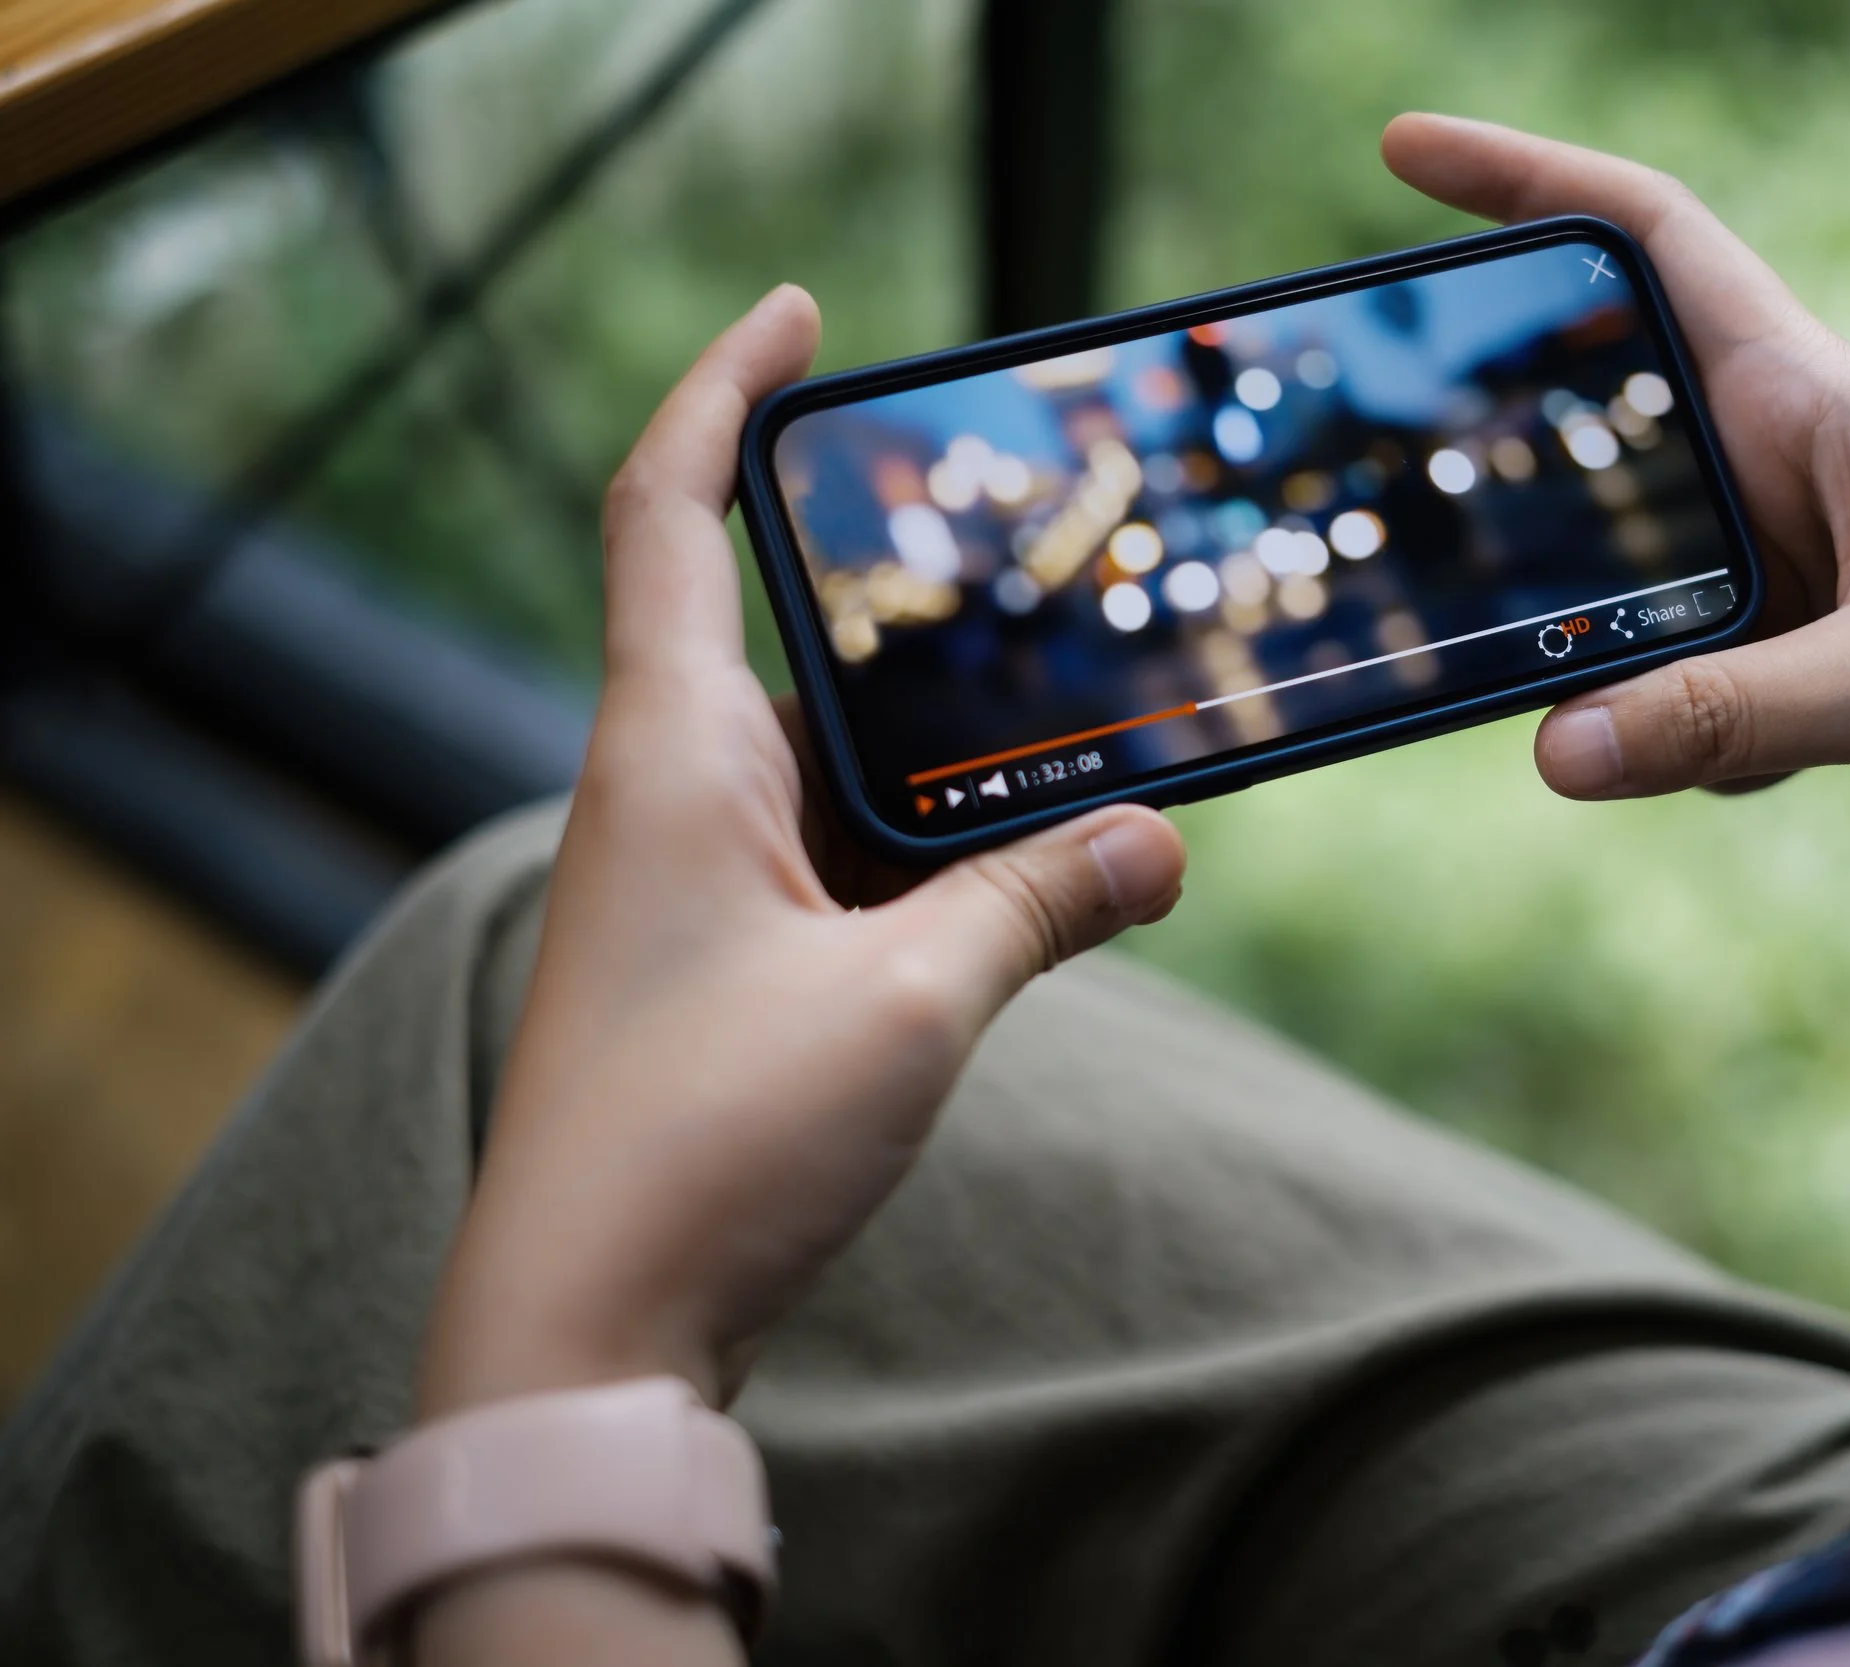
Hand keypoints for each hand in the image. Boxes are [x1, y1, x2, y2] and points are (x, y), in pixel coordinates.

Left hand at [416, 287, 1187, 1419]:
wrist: (586, 1331)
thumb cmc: (704, 1149)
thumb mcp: (909, 1005)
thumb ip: (1038, 902)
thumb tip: (1160, 841)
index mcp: (669, 754)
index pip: (667, 512)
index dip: (723, 393)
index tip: (797, 315)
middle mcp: (669, 796)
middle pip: (791, 634)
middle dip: (912, 597)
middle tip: (1040, 562)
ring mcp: (693, 884)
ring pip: (836, 762)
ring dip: (944, 748)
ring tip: (1081, 722)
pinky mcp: (727, 964)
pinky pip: (841, 855)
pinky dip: (930, 844)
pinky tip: (1033, 868)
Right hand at [1383, 115, 1849, 1050]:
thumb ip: (1730, 713)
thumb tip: (1553, 750)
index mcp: (1808, 396)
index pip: (1648, 237)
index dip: (1524, 178)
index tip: (1402, 151)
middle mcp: (1779, 455)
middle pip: (1593, 400)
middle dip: (1500, 437)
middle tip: (1392, 477)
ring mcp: (1780, 549)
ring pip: (1618, 557)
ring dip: (1583, 624)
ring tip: (1543, 683)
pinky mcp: (1792, 639)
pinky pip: (1669, 665)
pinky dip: (1671, 728)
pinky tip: (1736, 776)